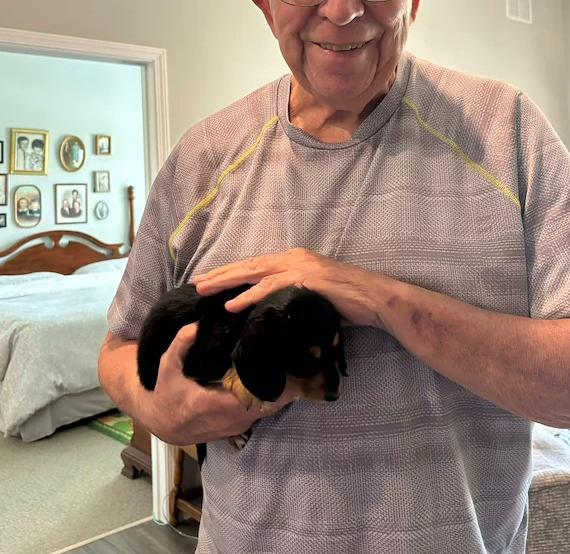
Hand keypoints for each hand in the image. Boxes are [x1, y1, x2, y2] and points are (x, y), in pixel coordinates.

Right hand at [140, 322, 298, 445]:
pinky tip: (281, 382)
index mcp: (214, 404)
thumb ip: (180, 346)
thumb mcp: (167, 368)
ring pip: (268, 410)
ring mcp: (237, 425)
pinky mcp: (239, 427)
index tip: (290, 368)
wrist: (164, 424)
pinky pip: (262, 413)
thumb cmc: (167, 394)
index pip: (253, 398)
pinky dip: (273, 400)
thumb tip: (195, 325)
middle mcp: (231, 418)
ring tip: (297, 369)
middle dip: (288, 387)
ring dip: (283, 393)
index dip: (275, 387)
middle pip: (269, 405)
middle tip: (302, 363)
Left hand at [193, 247, 390, 327]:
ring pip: (254, 273)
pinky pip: (271, 288)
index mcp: (293, 260)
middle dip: (221, 274)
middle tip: (196, 283)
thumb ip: (293, 297)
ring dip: (227, 282)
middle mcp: (292, 258)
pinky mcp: (304, 279)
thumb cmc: (347, 300)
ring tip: (205, 290)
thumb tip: (274, 311)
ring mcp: (298, 267)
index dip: (231, 272)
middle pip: (249, 265)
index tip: (209, 279)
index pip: (255, 265)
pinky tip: (232, 305)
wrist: (373, 297)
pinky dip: (249, 296)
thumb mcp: (313, 295)